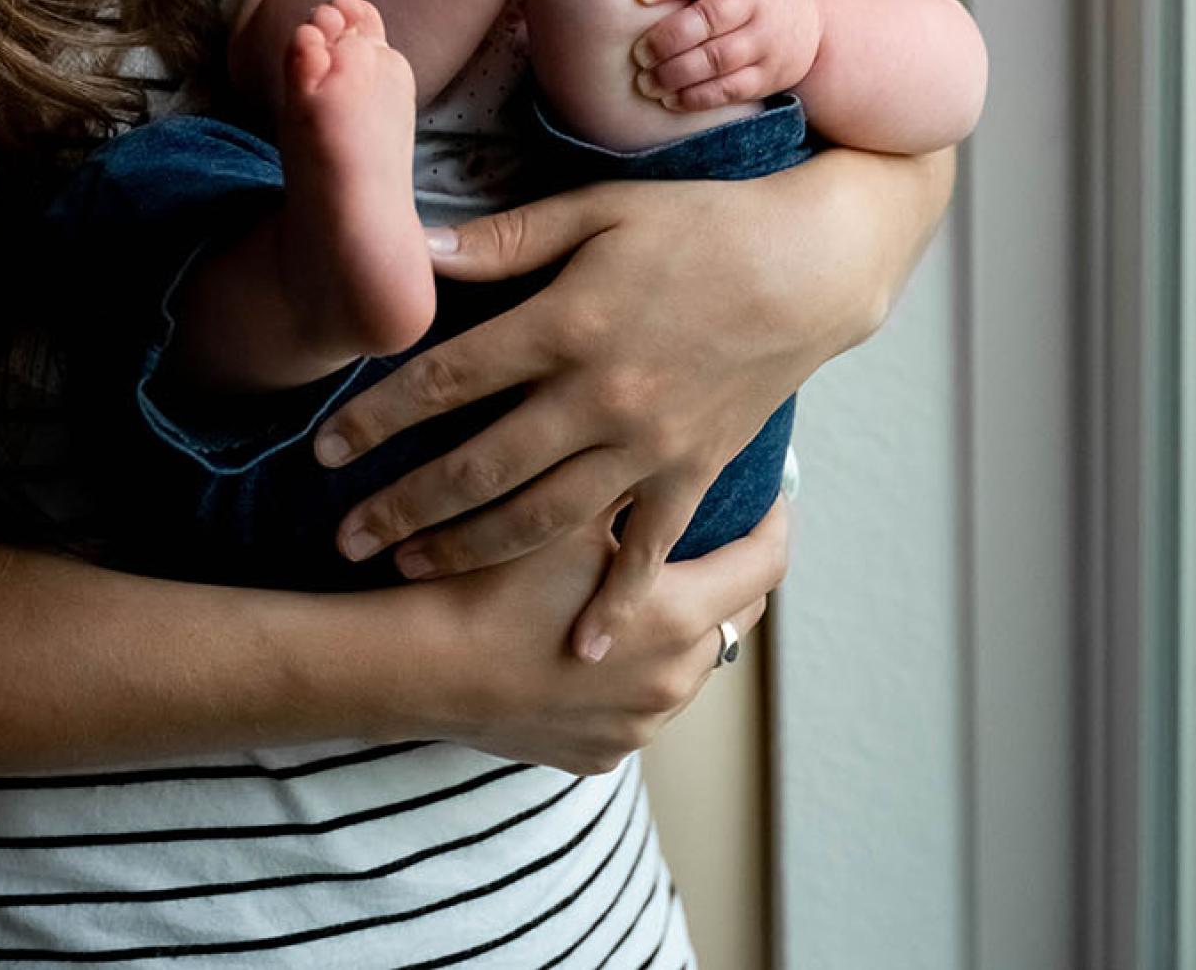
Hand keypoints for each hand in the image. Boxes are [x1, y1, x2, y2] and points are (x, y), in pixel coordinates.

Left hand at [314, 172, 840, 661]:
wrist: (812, 265)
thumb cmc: (701, 223)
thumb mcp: (598, 209)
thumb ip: (507, 238)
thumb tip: (421, 252)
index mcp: (569, 324)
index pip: (449, 378)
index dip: (379, 416)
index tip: (325, 448)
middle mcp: (601, 396)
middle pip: (481, 465)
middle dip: (403, 505)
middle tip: (341, 537)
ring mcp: (650, 443)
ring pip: (543, 516)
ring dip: (470, 549)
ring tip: (408, 569)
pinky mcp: (695, 471)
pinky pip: (647, 549)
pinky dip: (615, 602)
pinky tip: (577, 646)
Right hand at [415, 497, 789, 772]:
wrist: (422, 666)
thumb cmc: (495, 580)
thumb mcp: (571, 513)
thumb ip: (632, 483)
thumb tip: (675, 440)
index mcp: (678, 617)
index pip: (764, 566)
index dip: (773, 523)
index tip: (770, 496)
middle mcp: (673, 683)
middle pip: (731, 619)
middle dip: (726, 572)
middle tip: (704, 529)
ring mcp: (637, 728)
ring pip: (684, 667)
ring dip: (674, 626)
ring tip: (639, 584)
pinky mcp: (597, 755)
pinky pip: (635, 706)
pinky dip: (628, 672)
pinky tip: (588, 637)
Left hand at [632, 0, 822, 109]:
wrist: (813, 21)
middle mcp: (757, 2)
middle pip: (710, 19)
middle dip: (669, 38)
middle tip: (638, 52)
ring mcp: (766, 40)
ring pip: (718, 59)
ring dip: (677, 73)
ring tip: (646, 81)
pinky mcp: (769, 75)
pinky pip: (732, 89)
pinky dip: (699, 97)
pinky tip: (671, 100)